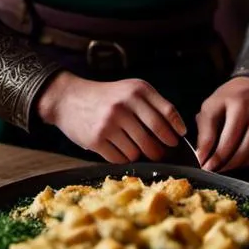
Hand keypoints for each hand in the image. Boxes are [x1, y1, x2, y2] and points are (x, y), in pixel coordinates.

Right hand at [36, 71, 184, 163]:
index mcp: (137, 90)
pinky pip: (121, 159)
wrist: (69, 99)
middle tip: (163, 153)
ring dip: (141, 154)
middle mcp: (125, 104)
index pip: (167, 112)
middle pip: (156, 135)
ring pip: (138, 151)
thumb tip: (174, 131)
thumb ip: (151, 105)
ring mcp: (110, 123)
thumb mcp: (130, 90)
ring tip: (135, 148)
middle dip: (163, 148)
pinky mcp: (96, 140)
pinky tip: (119, 149)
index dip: (176, 128)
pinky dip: (124, 158)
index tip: (179, 137)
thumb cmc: (107, 97)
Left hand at [196, 77, 248, 172]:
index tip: (204, 165)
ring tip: (222, 165)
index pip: (225, 138)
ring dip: (234, 164)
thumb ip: (205, 131)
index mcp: (239, 104)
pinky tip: (238, 158)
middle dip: (222, 163)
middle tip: (212, 169)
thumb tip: (201, 156)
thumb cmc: (230, 98)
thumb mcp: (212, 106)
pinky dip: (247, 161)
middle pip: (238, 148)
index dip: (213, 155)